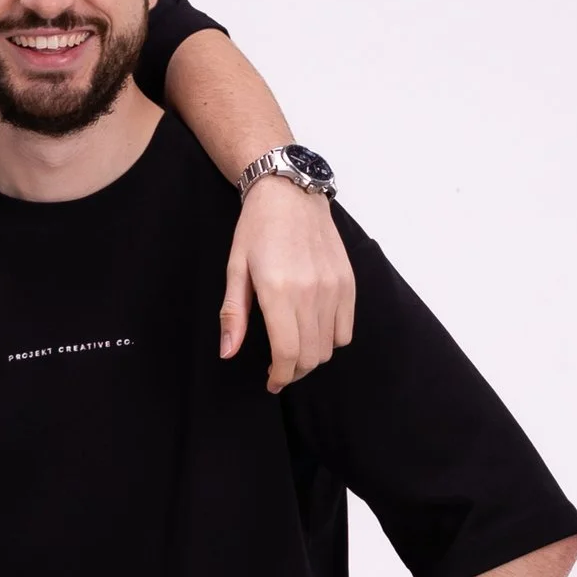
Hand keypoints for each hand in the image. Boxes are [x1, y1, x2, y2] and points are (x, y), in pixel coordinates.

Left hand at [220, 184, 353, 390]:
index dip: (280, 376)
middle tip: (280, 370)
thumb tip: (228, 352)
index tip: (272, 382)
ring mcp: (333, 288)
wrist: (290, 194)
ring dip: (312, 358)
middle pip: (311, 357)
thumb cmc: (257, 230)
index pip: (288, 353)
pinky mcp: (348, 283)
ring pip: (330, 347)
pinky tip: (314, 332)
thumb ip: (233, 315)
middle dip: (294, 372)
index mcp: (278, 291)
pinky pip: (346, 329)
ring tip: (295, 351)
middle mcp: (311, 292)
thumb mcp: (235, 270)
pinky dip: (331, 340)